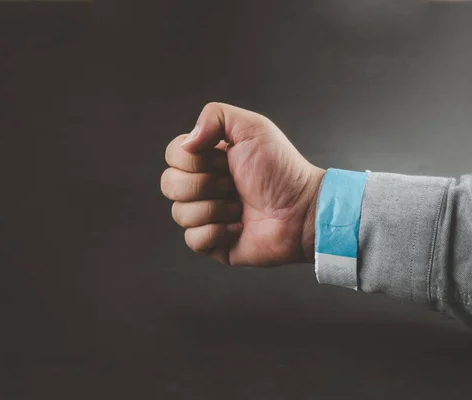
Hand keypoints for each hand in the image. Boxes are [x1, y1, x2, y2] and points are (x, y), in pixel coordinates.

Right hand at [161, 103, 324, 266]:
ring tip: (240, 207)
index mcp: (207, 159)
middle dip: (204, 184)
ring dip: (215, 209)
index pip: (173, 155)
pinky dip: (216, 233)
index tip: (226, 160)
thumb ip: (214, 116)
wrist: (302, 209)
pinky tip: (238, 227)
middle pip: (169, 184)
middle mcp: (203, 187)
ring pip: (179, 213)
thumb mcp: (252, 127)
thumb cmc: (282, 169)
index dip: (195, 159)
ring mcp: (206, 216)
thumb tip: (186, 143)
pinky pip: (192, 240)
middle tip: (233, 185)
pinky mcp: (214, 244)